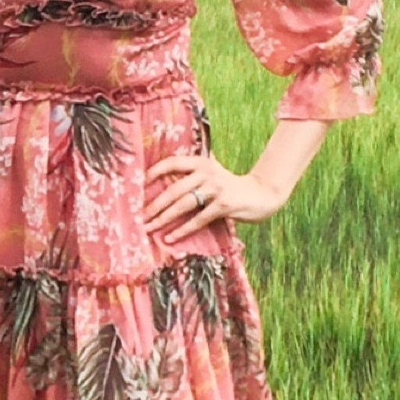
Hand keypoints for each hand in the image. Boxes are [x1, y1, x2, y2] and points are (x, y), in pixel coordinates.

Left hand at [142, 152, 286, 244]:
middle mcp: (207, 172)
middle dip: (154, 204)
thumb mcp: (212, 174)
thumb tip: (160, 186)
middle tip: (140, 216)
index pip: (172, 163)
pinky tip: (170, 237)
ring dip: (163, 218)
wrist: (261, 194)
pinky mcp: (224, 205)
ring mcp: (216, 188)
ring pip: (183, 204)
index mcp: (201, 162)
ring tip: (149, 227)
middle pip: (174, 189)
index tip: (139, 186)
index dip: (154, 172)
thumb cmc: (229, 187)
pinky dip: (182, 230)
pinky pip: (198, 219)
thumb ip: (192, 175)